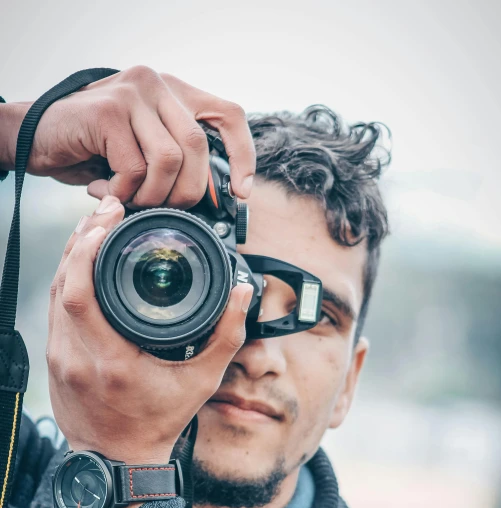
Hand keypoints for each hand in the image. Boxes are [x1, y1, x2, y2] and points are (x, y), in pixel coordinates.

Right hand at [0, 66, 254, 205]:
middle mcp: (157, 85)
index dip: (242, 155)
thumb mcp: (144, 151)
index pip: (228, 115)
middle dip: (186, 192)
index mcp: (174, 93)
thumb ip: (176, 159)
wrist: (37, 137)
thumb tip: (214, 197)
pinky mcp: (108, 110)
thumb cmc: (94, 151)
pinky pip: (134, 167)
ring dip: (152, 195)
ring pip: (169, 158)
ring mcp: (133, 93)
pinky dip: (123, 191)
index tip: (241, 193)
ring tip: (129, 199)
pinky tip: (104, 189)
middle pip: (198, 146)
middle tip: (162, 209)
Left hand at [46, 195, 252, 466]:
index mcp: (110, 361)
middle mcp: (75, 357)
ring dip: (71, 257)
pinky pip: (54, 310)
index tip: (109, 219)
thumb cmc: (160, 421)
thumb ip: (226, 336)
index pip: (80, 292)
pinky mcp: (53, 361)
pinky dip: (67, 280)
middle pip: (61, 283)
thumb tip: (243, 293)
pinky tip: (83, 263)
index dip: (87, 248)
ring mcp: (58, 359)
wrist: (117, 458)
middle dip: (80, 239)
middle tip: (105, 212)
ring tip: (95, 228)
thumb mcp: (202, 381)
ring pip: (53, 294)